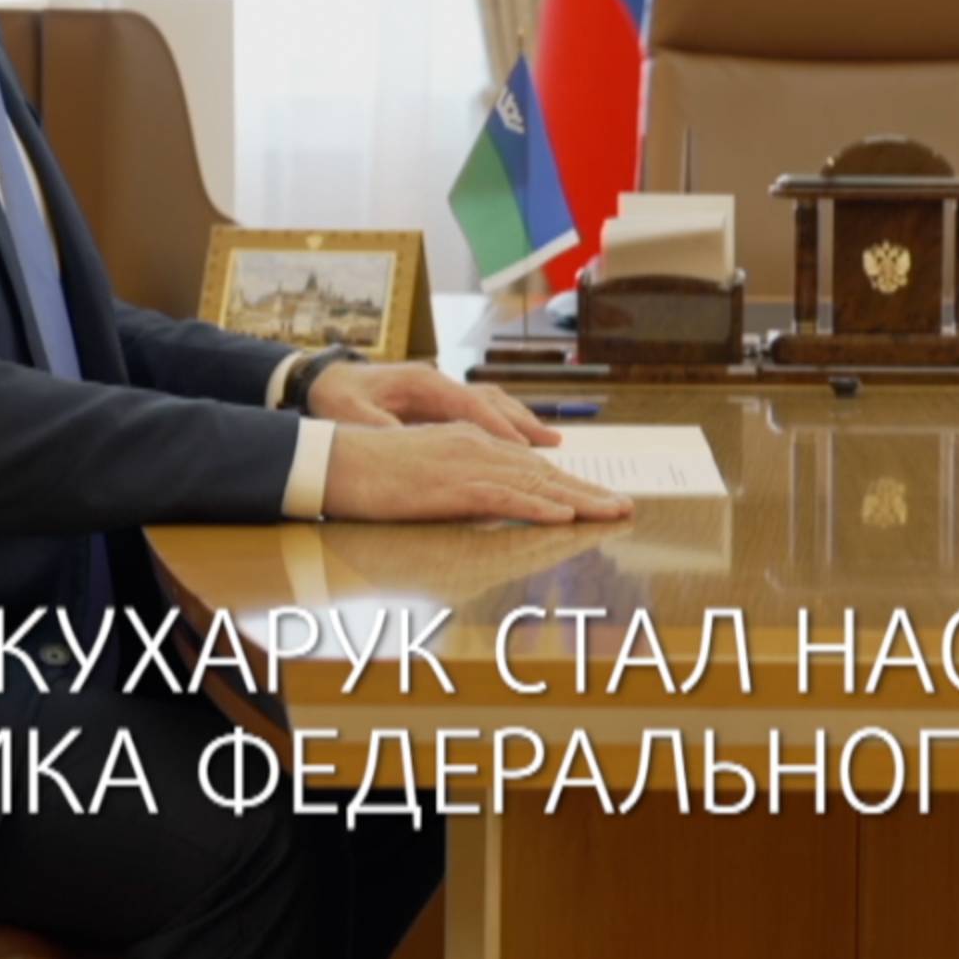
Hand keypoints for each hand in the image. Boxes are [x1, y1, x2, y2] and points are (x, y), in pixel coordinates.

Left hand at [309, 360, 559, 445]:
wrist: (322, 379)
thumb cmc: (336, 398)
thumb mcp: (353, 416)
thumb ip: (384, 430)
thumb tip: (409, 444)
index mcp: (422, 383)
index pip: (471, 405)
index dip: (498, 427)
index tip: (522, 448)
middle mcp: (438, 381)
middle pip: (492, 401)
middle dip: (523, 422)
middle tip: (554, 444)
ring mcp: (440, 389)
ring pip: (492, 403)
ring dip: (520, 421)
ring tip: (549, 440)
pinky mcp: (437, 400)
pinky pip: (481, 409)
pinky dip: (504, 422)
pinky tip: (518, 437)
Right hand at [319, 422, 632, 524]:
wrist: (334, 461)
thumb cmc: (370, 473)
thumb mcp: (425, 474)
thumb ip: (457, 483)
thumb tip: (485, 504)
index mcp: (470, 442)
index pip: (529, 465)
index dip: (567, 483)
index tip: (596, 499)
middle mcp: (476, 447)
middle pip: (543, 471)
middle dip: (587, 491)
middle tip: (624, 507)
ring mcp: (466, 465)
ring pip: (535, 483)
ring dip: (578, 500)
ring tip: (613, 512)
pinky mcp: (452, 485)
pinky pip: (504, 497)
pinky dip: (537, 506)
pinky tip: (564, 516)